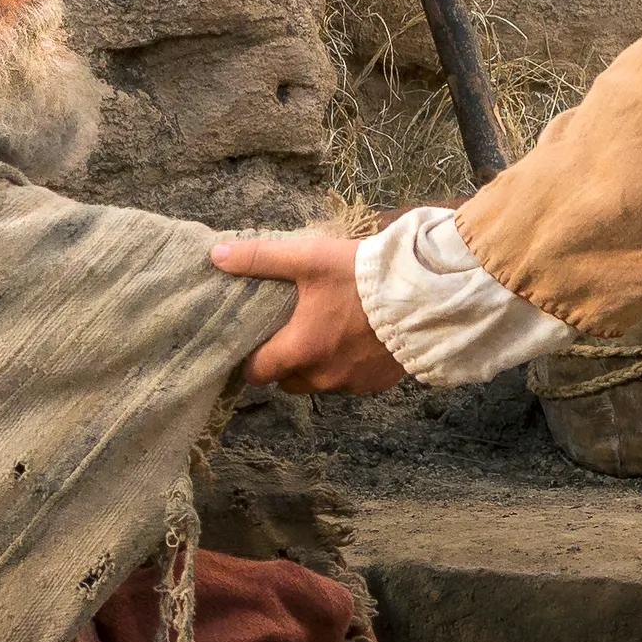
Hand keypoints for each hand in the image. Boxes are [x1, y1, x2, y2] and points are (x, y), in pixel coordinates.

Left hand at [211, 228, 408, 393]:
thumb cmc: (360, 277)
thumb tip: (217, 257)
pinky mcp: (378, 384)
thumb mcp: (308, 259)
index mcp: (299, 351)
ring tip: (326, 333)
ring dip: (316, 365)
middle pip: (287, 381)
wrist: (424, 295)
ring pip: (319, 382)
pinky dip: (348, 366)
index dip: (250, 359)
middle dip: (284, 362)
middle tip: (291, 330)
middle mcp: (322, 376)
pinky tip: (357, 340)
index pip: (256, 373)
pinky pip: (351, 382)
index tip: (254, 341)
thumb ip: (260, 259)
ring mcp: (352, 384)